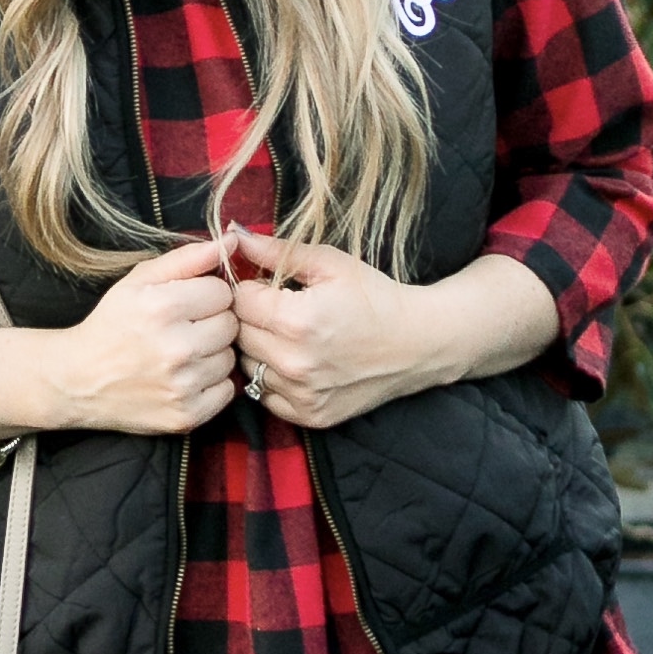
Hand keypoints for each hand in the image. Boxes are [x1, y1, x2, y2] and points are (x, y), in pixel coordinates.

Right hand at [0, 238, 240, 441]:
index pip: (222, 291)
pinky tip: (184, 378)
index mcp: (162, 306)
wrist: (77, 380)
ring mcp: (182, 386)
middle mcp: (175, 348)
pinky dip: (210, 384)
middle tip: (183, 329)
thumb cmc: (111, 324)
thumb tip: (231, 241)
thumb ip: (188, 258)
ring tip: (181, 354)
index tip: (184, 304)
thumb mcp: (138, 280)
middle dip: (211, 323)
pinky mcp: (186, 416)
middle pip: (231, 325)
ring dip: (211, 354)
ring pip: (230, 358)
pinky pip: (227, 391)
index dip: (205, 295)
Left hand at [227, 232, 559, 426]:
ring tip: (286, 335)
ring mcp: (302, 394)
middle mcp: (295, 363)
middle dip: (250, 318)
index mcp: (298, 320)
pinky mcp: (309, 416)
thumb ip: (278, 251)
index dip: (249, 288)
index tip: (266, 286)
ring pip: (247, 367)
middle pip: (238, 335)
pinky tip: (295, 361)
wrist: (418, 344)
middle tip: (276, 309)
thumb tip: (234, 237)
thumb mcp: (331, 263)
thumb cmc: (376, 298)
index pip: (239, 301)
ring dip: (258, 349)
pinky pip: (265, 395)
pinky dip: (272, 378)